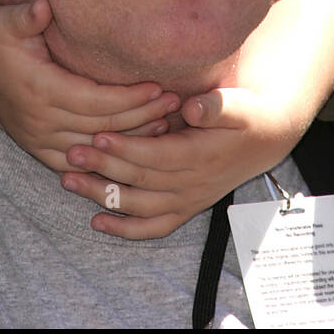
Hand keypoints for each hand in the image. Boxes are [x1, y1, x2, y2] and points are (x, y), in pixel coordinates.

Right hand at [0, 0, 180, 171]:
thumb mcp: (9, 19)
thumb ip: (28, 15)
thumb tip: (43, 5)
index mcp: (39, 89)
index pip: (95, 100)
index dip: (129, 96)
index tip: (158, 86)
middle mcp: (40, 119)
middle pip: (102, 125)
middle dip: (141, 116)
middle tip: (174, 104)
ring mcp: (37, 137)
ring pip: (94, 147)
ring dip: (130, 140)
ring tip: (164, 125)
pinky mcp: (36, 147)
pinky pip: (76, 162)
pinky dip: (104, 159)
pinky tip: (130, 151)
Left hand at [62, 87, 296, 238]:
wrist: (264, 141)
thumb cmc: (245, 115)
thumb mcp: (237, 104)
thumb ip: (215, 106)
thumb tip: (192, 108)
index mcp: (201, 155)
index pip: (156, 155)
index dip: (126, 147)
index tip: (98, 134)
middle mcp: (192, 184)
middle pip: (141, 179)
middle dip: (103, 167)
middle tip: (71, 153)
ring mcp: (187, 201)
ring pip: (139, 206)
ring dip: (102, 195)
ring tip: (69, 180)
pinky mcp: (185, 209)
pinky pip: (153, 228)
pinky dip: (125, 229)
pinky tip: (96, 220)